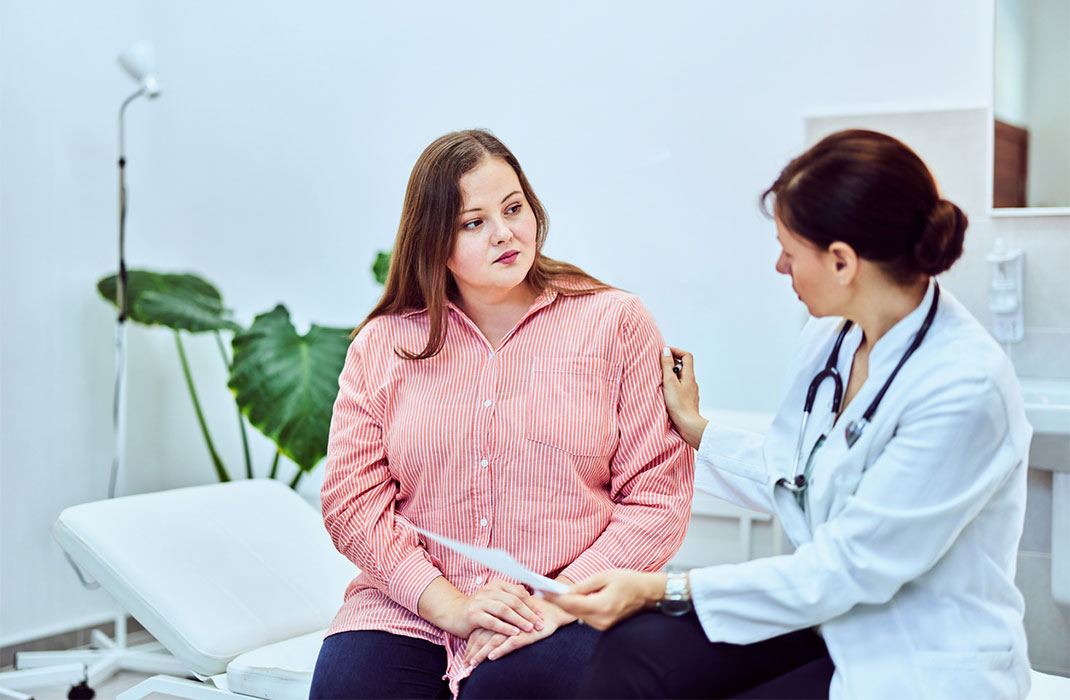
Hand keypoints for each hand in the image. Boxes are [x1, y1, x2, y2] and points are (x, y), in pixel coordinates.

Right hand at [419, 577, 543, 639]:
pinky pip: (492, 621)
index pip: (519, 592)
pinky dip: (504, 627)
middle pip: (514, 601)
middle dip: (528, 613)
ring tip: (529, 628)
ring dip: (519, 620)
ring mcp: (480, 601)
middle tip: (539, 623)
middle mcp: (489, 590)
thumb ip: (510, 598)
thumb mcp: (495, 599)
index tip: (541, 614)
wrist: (454, 613)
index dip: (532, 603)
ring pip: (504, 610)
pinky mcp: (473, 614)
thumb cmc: (480, 609)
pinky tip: (514, 633)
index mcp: (497, 584)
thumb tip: (534, 599)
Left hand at [463, 594, 574, 666]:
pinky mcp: (525, 633)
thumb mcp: (512, 619)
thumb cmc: (530, 615)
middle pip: (483, 637)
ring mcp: (514, 627)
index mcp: (498, 616)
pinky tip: (492, 657)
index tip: (465, 656)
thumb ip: (500, 624)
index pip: (480, 631)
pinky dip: (500, 650)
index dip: (471, 644)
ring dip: (482, 654)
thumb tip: (486, 638)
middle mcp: (503, 620)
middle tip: (466, 663)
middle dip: (473, 651)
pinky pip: (510, 643)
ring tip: (473, 663)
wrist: (552, 609)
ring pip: (493, 641)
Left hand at [545, 569, 665, 629]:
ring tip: (553, 594)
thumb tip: (564, 592)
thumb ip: (583, 586)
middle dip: (557, 601)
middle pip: (572, 612)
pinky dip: (578, 609)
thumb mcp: (604, 576)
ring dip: (567, 605)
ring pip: (578, 615)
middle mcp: (602, 620)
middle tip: (542, 591)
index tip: (541, 591)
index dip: (555, 599)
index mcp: (602, 606)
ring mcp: (604, 626)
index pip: (572, 605)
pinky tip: (571, 600)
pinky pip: (586, 617)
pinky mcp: (605, 627)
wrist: (648, 593)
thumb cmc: (628, 581)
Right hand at [661, 346, 707, 448]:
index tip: (665, 353)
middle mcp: (692, 382)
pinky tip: (666, 393)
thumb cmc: (679, 405)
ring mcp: (690, 392)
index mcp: (689, 376)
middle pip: (683, 366)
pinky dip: (673, 386)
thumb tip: (666, 351)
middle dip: (671, 364)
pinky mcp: (687, 400)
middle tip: (659, 368)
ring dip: (671, 376)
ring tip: (661, 381)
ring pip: (681, 378)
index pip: (687, 356)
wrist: (688, 425)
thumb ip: (667, 366)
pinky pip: (680, 388)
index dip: (676, 351)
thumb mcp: (669, 382)